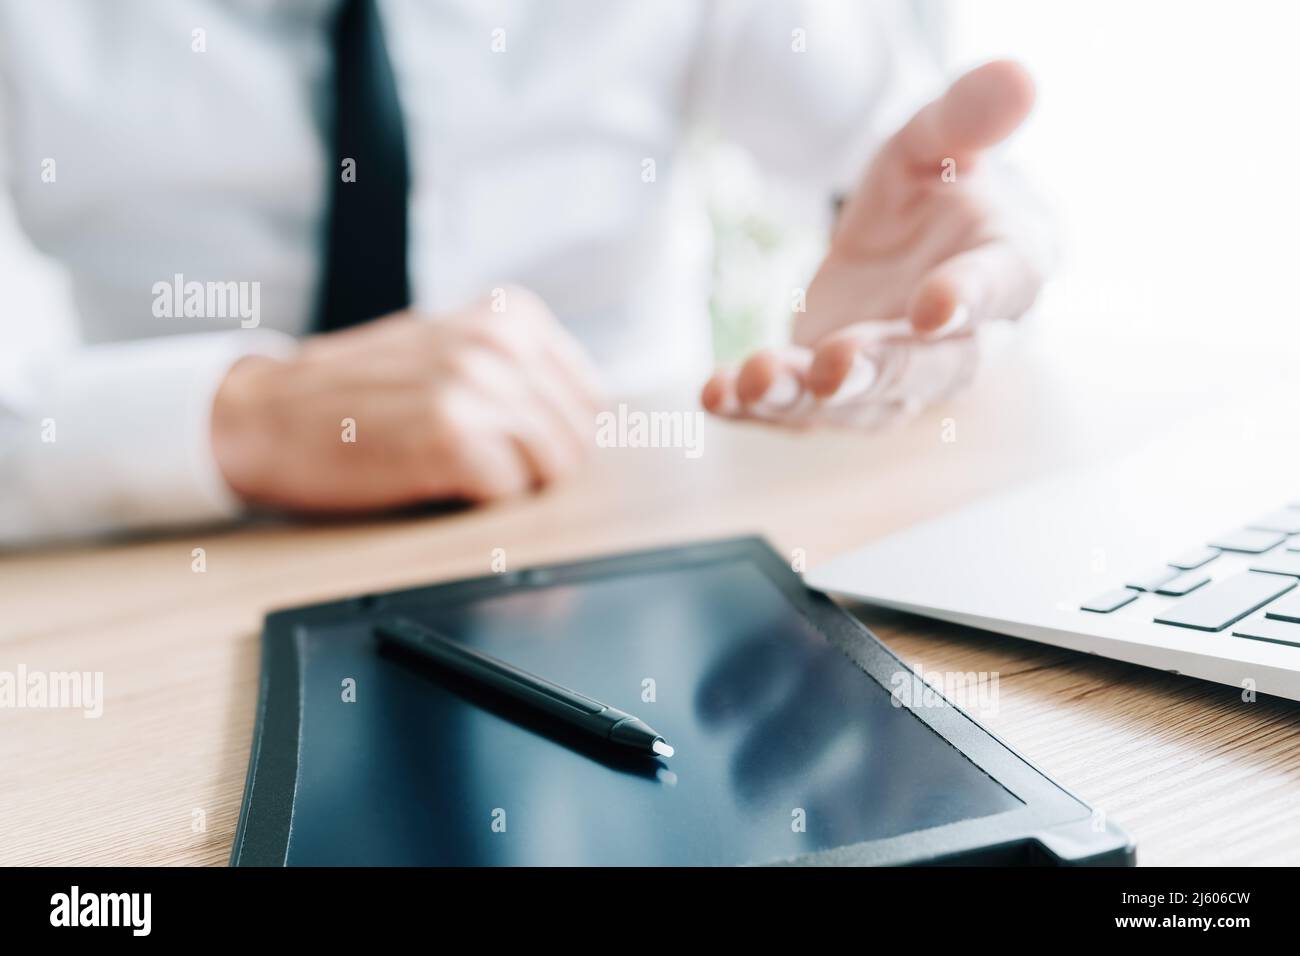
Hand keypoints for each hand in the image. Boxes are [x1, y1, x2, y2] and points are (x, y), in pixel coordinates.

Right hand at [211, 287, 604, 510]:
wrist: (264, 415)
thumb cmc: (356, 394)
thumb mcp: (447, 349)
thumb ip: (516, 369)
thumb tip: (587, 417)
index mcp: (510, 315)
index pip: (591, 402)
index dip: (556, 438)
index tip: (514, 446)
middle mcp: (499, 341)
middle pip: (578, 441)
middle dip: (537, 468)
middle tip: (475, 464)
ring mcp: (476, 384)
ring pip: (552, 469)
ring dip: (507, 485)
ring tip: (450, 466)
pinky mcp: (451, 434)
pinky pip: (509, 492)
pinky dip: (476, 499)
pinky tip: (431, 477)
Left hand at [702, 60, 1048, 427]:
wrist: (912, 239)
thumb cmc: (939, 188)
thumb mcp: (942, 140)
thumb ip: (970, 117)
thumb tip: (1016, 76)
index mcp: (1008, 270)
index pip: (1000, 290)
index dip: (969, 299)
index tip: (934, 306)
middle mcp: (962, 343)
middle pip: (929, 370)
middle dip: (879, 370)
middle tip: (834, 367)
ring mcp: (896, 381)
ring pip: (859, 404)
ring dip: (805, 398)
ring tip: (755, 381)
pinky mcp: (836, 394)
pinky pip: (800, 415)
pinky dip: (755, 411)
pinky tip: (714, 394)